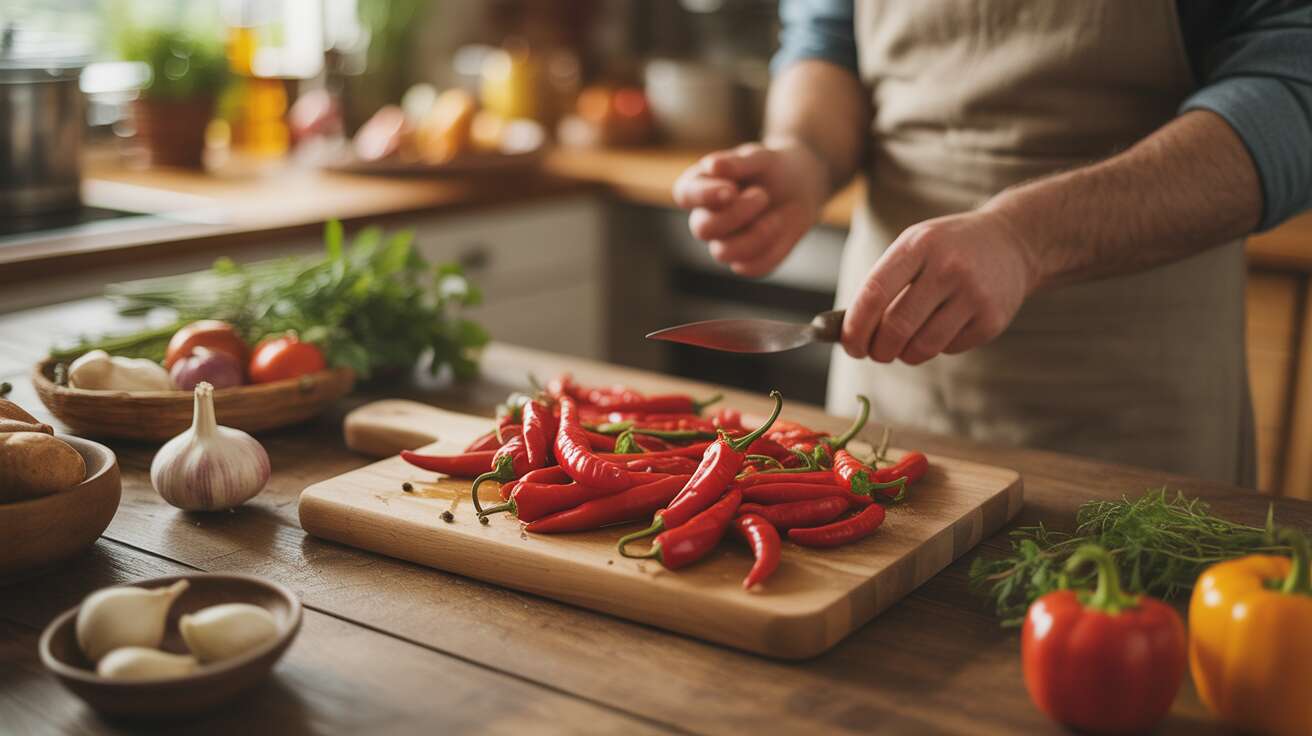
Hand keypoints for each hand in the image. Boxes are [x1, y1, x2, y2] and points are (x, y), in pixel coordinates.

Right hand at [672, 140, 828, 276]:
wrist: (801, 187)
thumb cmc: (772, 168)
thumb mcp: (760, 158)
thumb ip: (737, 162)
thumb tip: (712, 166)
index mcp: (699, 187)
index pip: (685, 194)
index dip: (703, 196)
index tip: (731, 190)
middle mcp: (705, 219)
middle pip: (703, 229)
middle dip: (735, 214)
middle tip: (762, 195)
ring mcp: (723, 243)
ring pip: (724, 253)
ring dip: (755, 235)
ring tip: (777, 217)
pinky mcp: (746, 262)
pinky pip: (752, 267)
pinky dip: (772, 249)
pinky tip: (782, 226)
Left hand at [841, 208, 1039, 364]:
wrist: (1012, 242)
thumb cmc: (948, 249)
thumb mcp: (915, 246)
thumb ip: (884, 282)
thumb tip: (851, 331)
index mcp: (918, 245)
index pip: (875, 293)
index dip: (856, 326)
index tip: (850, 345)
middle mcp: (948, 268)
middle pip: (897, 326)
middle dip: (878, 350)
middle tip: (874, 353)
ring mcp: (973, 294)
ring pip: (923, 346)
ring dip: (905, 355)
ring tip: (903, 346)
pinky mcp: (992, 319)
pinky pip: (950, 348)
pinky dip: (936, 348)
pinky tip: (940, 330)